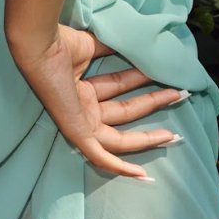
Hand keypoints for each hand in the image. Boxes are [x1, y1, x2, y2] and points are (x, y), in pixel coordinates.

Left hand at [9, 22, 184, 180]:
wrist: (39, 47)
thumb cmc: (59, 42)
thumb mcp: (93, 46)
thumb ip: (115, 48)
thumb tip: (141, 43)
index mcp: (81, 85)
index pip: (117, 88)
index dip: (140, 82)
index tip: (161, 75)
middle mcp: (81, 105)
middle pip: (125, 110)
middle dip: (154, 104)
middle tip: (179, 95)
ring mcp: (79, 121)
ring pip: (120, 136)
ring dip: (149, 135)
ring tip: (175, 131)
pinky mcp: (76, 133)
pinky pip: (100, 157)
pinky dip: (121, 167)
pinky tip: (144, 176)